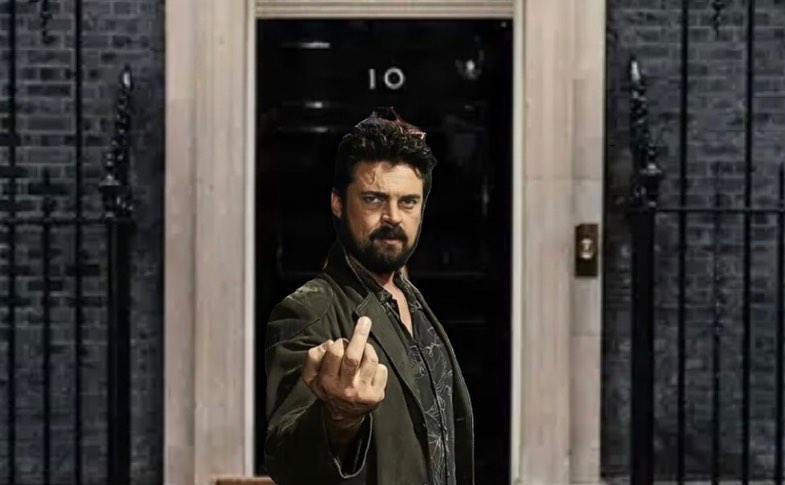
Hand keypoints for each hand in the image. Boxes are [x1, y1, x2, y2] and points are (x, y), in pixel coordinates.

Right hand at [302, 317, 387, 443]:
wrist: (344, 416)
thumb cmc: (328, 389)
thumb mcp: (311, 377)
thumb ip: (313, 358)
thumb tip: (328, 343)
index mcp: (328, 381)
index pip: (334, 353)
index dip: (339, 343)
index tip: (340, 342)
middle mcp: (345, 387)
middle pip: (354, 356)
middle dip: (360, 334)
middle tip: (365, 320)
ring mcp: (363, 392)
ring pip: (370, 360)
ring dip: (368, 349)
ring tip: (364, 349)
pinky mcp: (377, 395)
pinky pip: (382, 370)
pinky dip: (377, 365)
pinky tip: (370, 369)